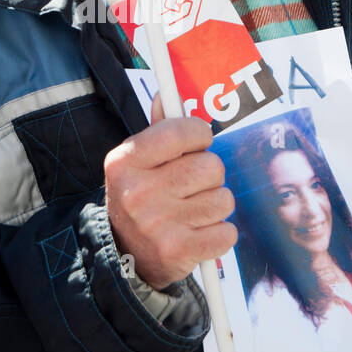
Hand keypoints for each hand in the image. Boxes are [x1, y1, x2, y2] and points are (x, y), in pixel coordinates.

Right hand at [104, 96, 236, 289]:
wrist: (124, 256)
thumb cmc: (139, 199)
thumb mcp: (137, 164)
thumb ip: (157, 130)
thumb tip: (167, 94)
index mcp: (125, 162)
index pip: (182, 132)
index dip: (199, 134)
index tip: (198, 143)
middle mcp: (137, 192)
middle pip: (210, 166)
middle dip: (210, 175)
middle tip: (193, 186)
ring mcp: (157, 224)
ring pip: (223, 199)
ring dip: (216, 204)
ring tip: (194, 211)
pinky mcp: (178, 251)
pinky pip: (227, 231)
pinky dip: (220, 233)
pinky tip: (199, 232)